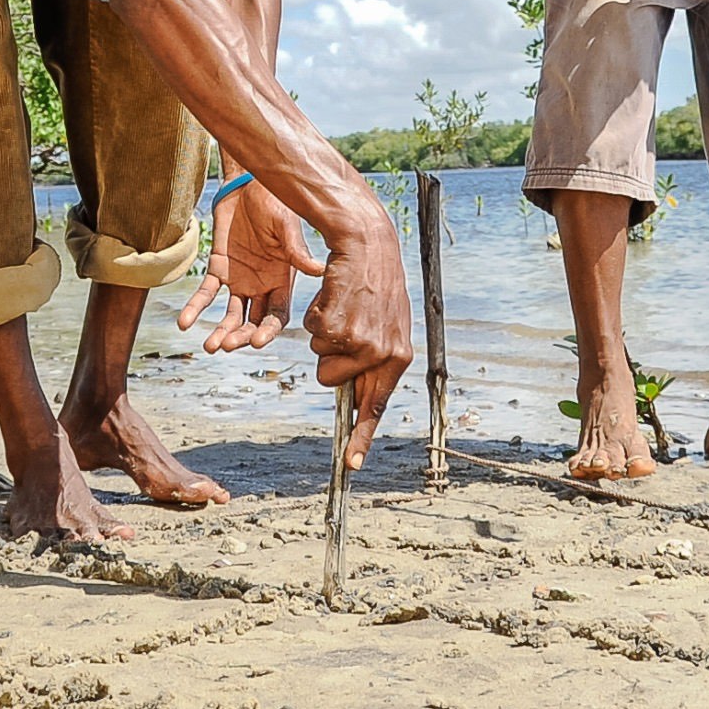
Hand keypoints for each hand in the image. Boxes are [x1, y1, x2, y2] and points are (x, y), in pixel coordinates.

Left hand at [178, 177, 324, 351]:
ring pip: (231, 314)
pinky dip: (195, 308)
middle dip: (242, 335)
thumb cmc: (273, 201)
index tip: (257, 342)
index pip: (277, 314)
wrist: (246, 184)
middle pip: (254, 320)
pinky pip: (206, 293)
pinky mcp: (218, 269)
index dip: (268, 330)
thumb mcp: (286, 225)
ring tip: (210, 346)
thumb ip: (296, 249)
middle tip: (228, 345)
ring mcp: (239, 279)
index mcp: (282, 279)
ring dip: (221, 331)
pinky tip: (185, 323)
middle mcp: (262, 285)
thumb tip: (319, 270)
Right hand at [305, 206, 414, 469]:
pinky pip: (311, 336)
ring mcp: (358, 342)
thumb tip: (354, 394)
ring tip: (343, 307)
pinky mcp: (335, 328)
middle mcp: (380, 354)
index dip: (362, 436)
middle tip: (345, 325)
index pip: (376, 405)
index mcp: (397, 357)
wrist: (368, 245)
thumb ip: (376, 359)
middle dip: (329, 360)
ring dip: (323, 336)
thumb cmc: (376, 285)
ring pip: (319, 359)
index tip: (352, 463)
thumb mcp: (389, 324)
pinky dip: (315, 317)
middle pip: (333, 382)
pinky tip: (334, 297)